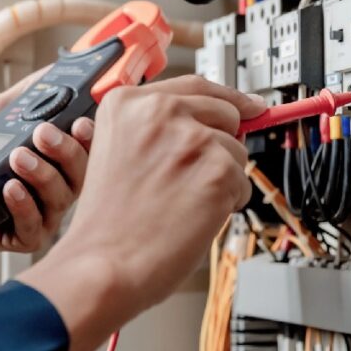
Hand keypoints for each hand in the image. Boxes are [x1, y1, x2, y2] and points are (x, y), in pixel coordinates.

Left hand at [0, 69, 93, 289]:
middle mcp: (54, 187)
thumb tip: (55, 69)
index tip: (80, 122)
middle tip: (42, 133)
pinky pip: (35, 226)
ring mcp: (41, 214)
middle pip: (80, 172)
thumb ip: (27, 95)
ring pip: (60, 197)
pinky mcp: (23, 238)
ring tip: (17, 157)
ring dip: (42, 174)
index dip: (89, 137)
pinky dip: (24, 205)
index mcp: (55, 159)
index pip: (85, 148)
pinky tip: (10, 188)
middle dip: (65, 151)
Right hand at [18, 75, 265, 350]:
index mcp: (128, 103)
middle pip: (225, 113)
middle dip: (221, 144)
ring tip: (182, 203)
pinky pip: (242, 183)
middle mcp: (160, 111)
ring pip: (236, 151)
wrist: (102, 265)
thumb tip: (216, 122)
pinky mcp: (216, 170)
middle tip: (196, 178)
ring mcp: (191, 139)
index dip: (228, 98)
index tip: (248, 106)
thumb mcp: (116, 151)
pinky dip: (227, 204)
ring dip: (222, 179)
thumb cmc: (107, 222)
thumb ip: (156, 128)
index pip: (195, 86)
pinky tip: (193, 216)